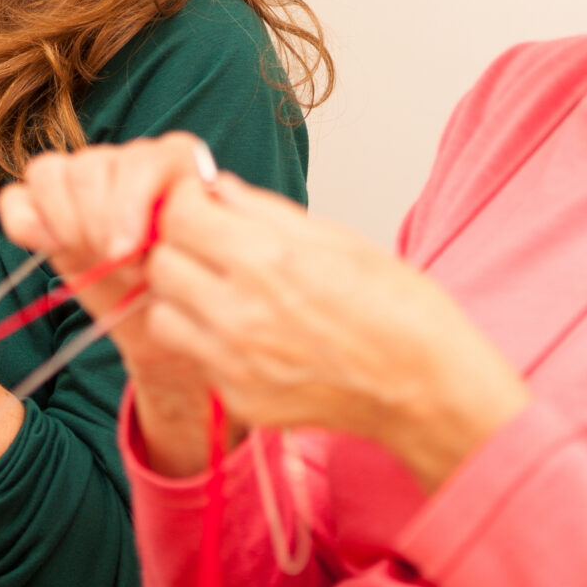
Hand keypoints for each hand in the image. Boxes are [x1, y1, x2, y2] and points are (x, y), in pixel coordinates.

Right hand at [0, 134, 222, 433]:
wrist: (168, 316)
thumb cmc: (190, 286)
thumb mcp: (200, 261)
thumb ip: (183, 235)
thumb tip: (145, 231)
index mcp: (175, 161)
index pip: (140, 159)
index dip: (129, 205)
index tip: (130, 252)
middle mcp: (125, 160)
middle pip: (90, 166)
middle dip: (98, 222)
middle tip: (119, 264)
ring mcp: (83, 180)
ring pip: (49, 173)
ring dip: (67, 224)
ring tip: (93, 258)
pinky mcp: (44, 210)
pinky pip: (17, 199)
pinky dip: (26, 224)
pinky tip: (52, 249)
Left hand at [145, 176, 531, 493]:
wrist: (427, 389)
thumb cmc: (399, 309)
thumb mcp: (339, 238)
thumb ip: (265, 212)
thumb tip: (219, 188)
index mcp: (270, 260)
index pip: (178, 217)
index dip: (185, 204)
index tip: (201, 205)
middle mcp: (243, 313)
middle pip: (159, 264)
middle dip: (178, 246)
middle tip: (208, 245)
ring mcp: (237, 363)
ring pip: (162, 315)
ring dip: (181, 297)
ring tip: (222, 290)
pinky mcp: (240, 398)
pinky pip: (197, 356)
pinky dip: (209, 340)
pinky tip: (251, 333)